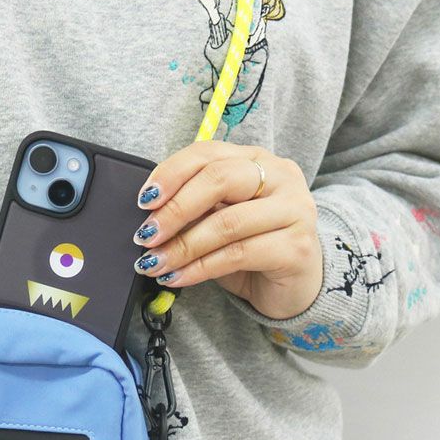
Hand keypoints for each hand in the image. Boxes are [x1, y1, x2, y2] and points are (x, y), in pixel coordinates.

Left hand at [133, 142, 321, 320]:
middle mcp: (280, 176)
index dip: (171, 174)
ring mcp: (294, 210)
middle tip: (145, 235)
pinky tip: (177, 277)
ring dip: (182, 246)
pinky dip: (200, 268)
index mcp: (256, 160)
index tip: (143, 201)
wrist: (295, 286)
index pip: (207, 153)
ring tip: (154, 263)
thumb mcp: (218, 220)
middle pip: (218, 180)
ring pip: (227, 223)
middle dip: (174, 209)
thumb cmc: (251, 248)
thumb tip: (149, 216)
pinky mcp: (296, 247)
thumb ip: (193, 209)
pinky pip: (238, 254)